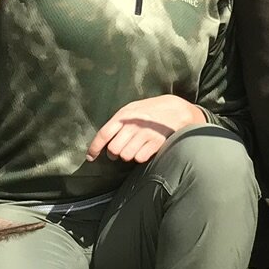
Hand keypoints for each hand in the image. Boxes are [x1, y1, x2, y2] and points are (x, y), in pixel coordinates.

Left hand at [88, 95, 206, 162]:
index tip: (91, 157)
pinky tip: (145, 150)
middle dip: (115, 153)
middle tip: (120, 150)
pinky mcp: (156, 143)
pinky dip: (140, 157)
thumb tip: (104, 139)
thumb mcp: (132, 109)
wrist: (177, 110)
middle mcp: (133, 125)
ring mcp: (145, 134)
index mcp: (124, 115)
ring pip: (126, 156)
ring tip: (134, 148)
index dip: (95, 148)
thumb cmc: (151, 110)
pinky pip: (140, 158)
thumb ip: (118, 122)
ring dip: (128, 156)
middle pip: (114, 150)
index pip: (104, 134)